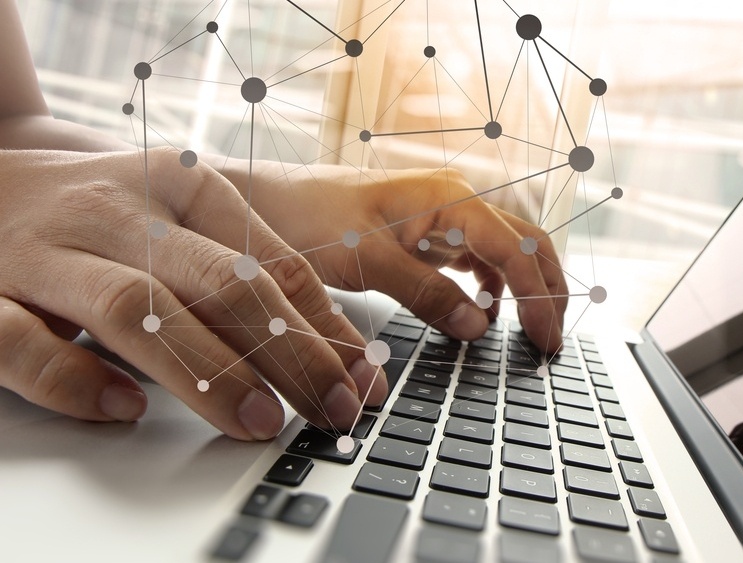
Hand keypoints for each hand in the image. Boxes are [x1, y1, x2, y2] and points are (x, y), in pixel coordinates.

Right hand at [0, 148, 386, 439]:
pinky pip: (22, 341)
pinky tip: (123, 408)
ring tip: (255, 421)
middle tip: (327, 410)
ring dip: (205, 371)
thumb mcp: (178, 222)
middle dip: (285, 352)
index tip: (359, 380)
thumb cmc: (100, 216)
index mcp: (177, 183)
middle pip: (217, 281)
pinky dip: (74, 380)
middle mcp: (116, 208)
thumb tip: (338, 347)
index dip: (322, 325)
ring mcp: (45, 249)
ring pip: (134, 307)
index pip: (268, 259)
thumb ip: (248, 275)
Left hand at [251, 165, 568, 352]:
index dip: (538, 298)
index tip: (546, 341)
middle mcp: (456, 201)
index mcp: (449, 198)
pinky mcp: (429, 232)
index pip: (516, 250)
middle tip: (552, 341)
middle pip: (526, 244)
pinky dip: (494, 286)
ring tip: (533, 331)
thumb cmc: (308, 217)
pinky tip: (487, 311)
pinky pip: (478, 257)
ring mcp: (445, 215)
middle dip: (548, 290)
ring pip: (507, 250)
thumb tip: (478, 327)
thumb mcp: (366, 261)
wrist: (267, 200)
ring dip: (526, 288)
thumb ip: (426, 293)